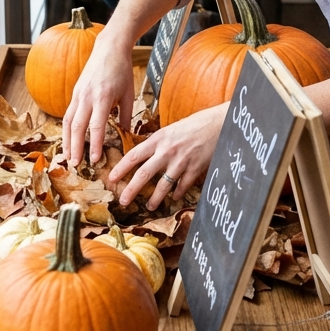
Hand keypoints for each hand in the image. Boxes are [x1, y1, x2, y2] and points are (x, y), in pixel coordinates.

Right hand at [62, 33, 137, 167]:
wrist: (109, 48)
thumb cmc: (122, 71)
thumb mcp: (129, 94)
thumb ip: (125, 116)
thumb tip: (125, 136)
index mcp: (102, 97)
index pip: (95, 126)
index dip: (94, 145)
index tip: (94, 160)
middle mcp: (87, 97)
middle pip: (77, 127)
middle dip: (75, 148)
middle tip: (75, 165)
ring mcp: (78, 94)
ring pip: (68, 122)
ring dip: (67, 141)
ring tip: (68, 157)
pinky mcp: (75, 93)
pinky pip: (68, 114)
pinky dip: (66, 129)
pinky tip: (68, 141)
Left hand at [108, 103, 224, 210]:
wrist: (218, 124)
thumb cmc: (194, 124)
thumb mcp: (171, 129)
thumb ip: (158, 143)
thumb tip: (145, 155)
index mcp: (158, 138)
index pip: (134, 155)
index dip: (121, 169)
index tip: (111, 179)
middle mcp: (167, 151)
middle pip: (144, 174)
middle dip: (131, 190)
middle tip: (123, 201)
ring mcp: (181, 161)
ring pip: (163, 185)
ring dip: (155, 198)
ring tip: (149, 206)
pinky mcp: (194, 169)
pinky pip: (182, 186)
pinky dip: (178, 194)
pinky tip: (175, 198)